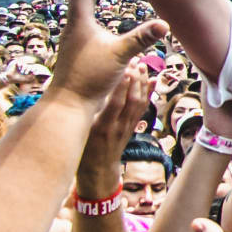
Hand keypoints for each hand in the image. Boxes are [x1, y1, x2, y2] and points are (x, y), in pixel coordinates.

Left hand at [48, 0, 168, 108]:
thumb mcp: (120, 55)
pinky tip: (92, 32)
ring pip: (79, 18)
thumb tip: (165, 24)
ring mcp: (71, 45)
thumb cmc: (89, 78)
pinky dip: (86, 23)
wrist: (68, 105)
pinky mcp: (73, 58)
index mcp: (80, 25)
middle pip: (78, 3)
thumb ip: (142, 38)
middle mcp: (73, 32)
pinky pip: (80, 33)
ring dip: (85, 5)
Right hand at [78, 71, 144, 193]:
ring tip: (142, 64)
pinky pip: (143, 108)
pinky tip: (152, 79)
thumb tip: (78, 89)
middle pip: (132, 100)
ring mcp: (128, 127)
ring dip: (143, 82)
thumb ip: (84, 114)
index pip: (115, 104)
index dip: (121, 87)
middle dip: (135, 79)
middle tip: (135, 60)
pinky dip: (149, 93)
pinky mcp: (132, 127)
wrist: (99, 171)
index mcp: (103, 127)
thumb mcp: (80, 133)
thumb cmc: (83, 151)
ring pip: (140, 102)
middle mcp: (118, 126)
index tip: (123, 69)